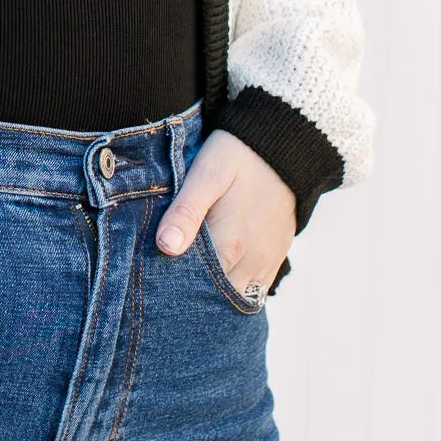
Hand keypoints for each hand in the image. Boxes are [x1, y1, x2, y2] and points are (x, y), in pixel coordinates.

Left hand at [155, 130, 295, 295]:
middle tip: (168, 281)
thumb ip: (187, 211)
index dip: (172, 286)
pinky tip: (217, 276)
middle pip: (214, 295)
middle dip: (191, 293)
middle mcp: (251, 261)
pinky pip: (254, 288)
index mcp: (229, 243)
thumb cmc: (239, 154)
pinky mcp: (275, 256)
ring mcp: (265, 261)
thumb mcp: (207, 173)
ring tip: (190, 280)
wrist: (287, 145)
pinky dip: (234, 288)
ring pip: (235, 296)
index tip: (153, 279)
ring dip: (214, 294)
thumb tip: (166, 247)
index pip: (194, 286)